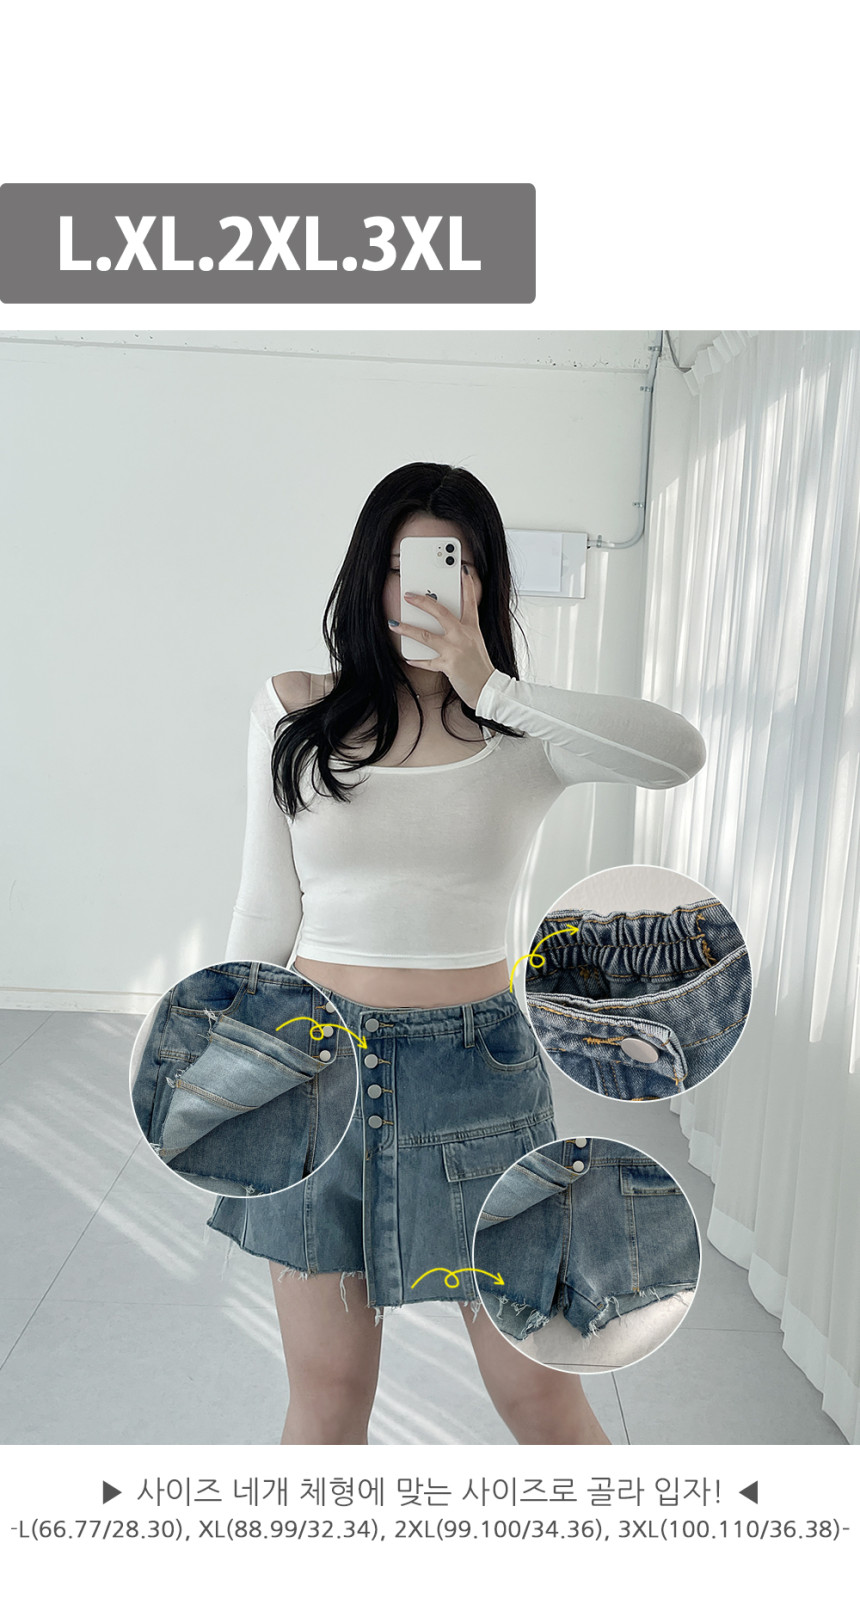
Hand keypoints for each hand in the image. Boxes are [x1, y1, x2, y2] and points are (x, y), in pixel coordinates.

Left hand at [393, 567, 495, 709]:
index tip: (462, 570)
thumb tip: (443, 626)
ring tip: (394, 624)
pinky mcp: (448, 665)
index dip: (467, 584)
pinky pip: (428, 661)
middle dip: (422, 602)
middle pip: (440, 612)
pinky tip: (408, 657)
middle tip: (408, 595)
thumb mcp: (475, 643)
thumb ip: (461, 632)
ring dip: (407, 629)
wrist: (488, 689)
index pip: (470, 601)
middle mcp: (463, 636)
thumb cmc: (480, 667)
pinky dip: (417, 659)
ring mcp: (455, 650)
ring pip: (426, 636)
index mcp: (472, 628)